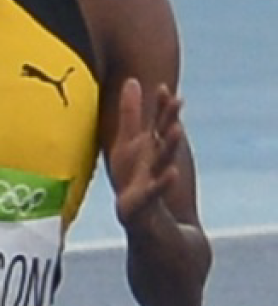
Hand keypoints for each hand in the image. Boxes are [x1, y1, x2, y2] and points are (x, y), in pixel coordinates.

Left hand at [108, 77, 181, 229]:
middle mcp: (155, 163)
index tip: (163, 87)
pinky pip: (156, 192)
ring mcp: (154, 183)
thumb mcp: (128, 144)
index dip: (161, 107)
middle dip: (169, 120)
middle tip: (177, 100)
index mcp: (151, 148)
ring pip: (163, 162)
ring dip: (170, 145)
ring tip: (177, 129)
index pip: (158, 124)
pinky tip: (172, 173)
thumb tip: (132, 79)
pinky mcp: (148, 204)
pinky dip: (163, 182)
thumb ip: (130, 114)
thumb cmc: (135, 180)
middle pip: (163, 138)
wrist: (148, 226)